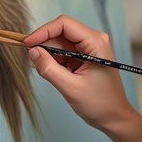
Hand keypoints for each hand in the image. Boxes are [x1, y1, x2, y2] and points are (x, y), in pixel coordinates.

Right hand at [25, 15, 135, 132]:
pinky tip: (56, 76)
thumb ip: (49, 69)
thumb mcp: (71, 87)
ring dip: (50, 56)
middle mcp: (93, 40)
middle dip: (45, 45)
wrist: (114, 117)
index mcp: (95, 42)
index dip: (43, 31)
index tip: (27, 43)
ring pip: (60, 43)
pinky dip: (55, 62)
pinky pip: (63, 53)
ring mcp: (89, 48)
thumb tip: (32, 52)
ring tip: (51, 74)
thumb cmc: (100, 104)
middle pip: (60, 32)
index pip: (64, 24)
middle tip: (34, 63)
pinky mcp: (84, 56)